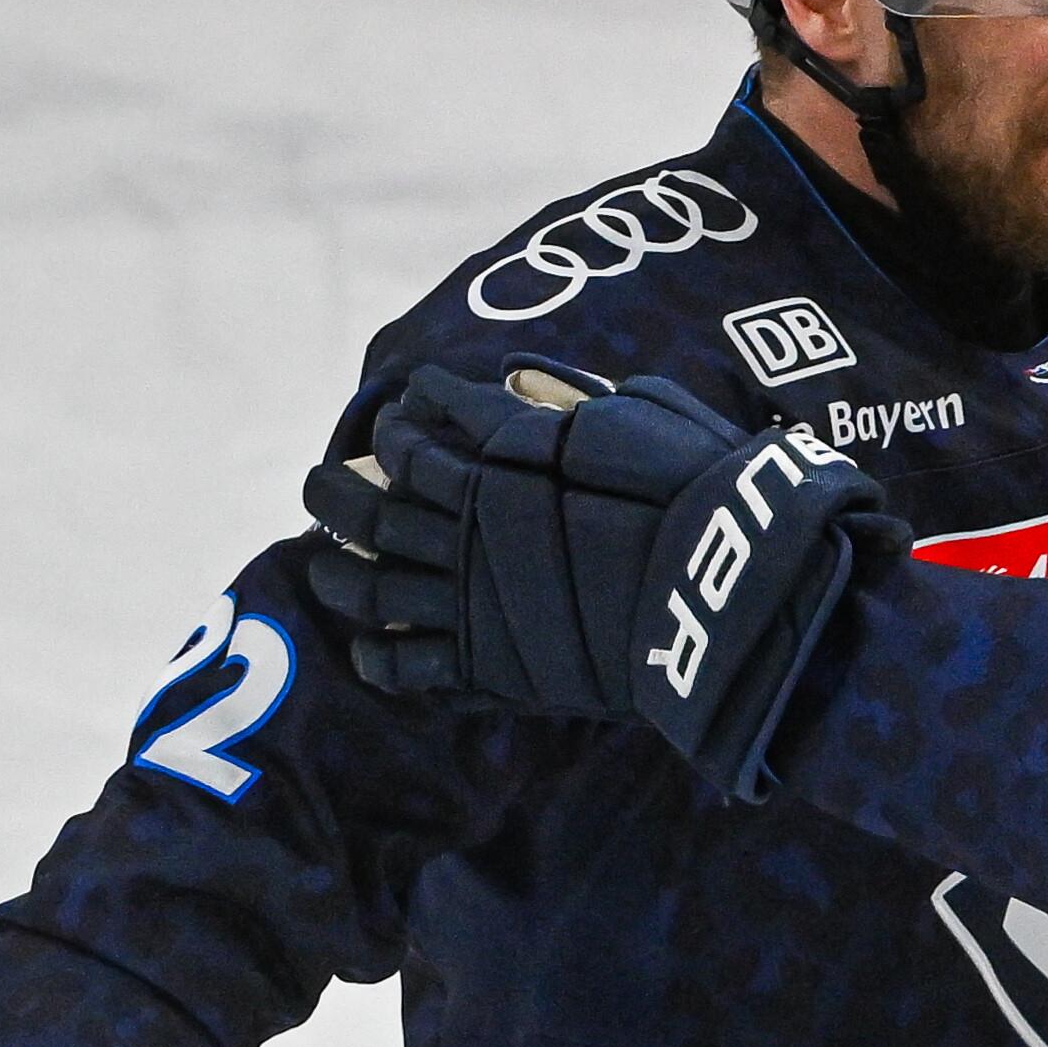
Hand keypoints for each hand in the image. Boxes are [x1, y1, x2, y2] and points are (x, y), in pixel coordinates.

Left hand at [308, 361, 898, 798]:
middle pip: (373, 500)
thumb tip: (519, 382)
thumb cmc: (704, 497)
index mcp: (508, 452)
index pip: (430, 421)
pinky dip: (380, 658)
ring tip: (323, 564)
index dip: (407, 415)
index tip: (399, 416)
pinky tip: (370, 649)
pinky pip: (408, 663)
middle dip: (336, 490)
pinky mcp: (486, 663)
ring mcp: (471, 594)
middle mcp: (471, 519)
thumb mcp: (650, 416)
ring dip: (337, 569)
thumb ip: (579, 398)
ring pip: (370, 580)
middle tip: (320, 485)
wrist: (727, 592)